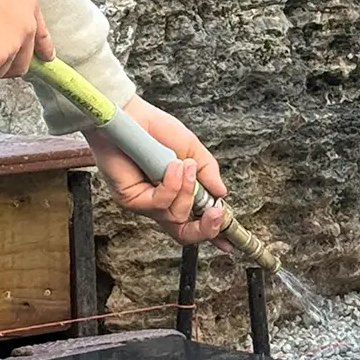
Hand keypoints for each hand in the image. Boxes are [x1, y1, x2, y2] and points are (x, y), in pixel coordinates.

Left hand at [84, 96, 231, 250]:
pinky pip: (158, 204)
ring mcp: (145, 202)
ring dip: (186, 190)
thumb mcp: (191, 148)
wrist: (130, 116)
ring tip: (184, 164)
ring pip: (175, 216)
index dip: (212, 233)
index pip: (194, 221)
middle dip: (204, 228)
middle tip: (215, 213)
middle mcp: (160, 201)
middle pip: (183, 233)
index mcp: (176, 192)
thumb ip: (206, 172)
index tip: (229, 243)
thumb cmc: (155, 129)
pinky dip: (171, 185)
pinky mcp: (130, 199)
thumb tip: (221, 193)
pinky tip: (172, 166)